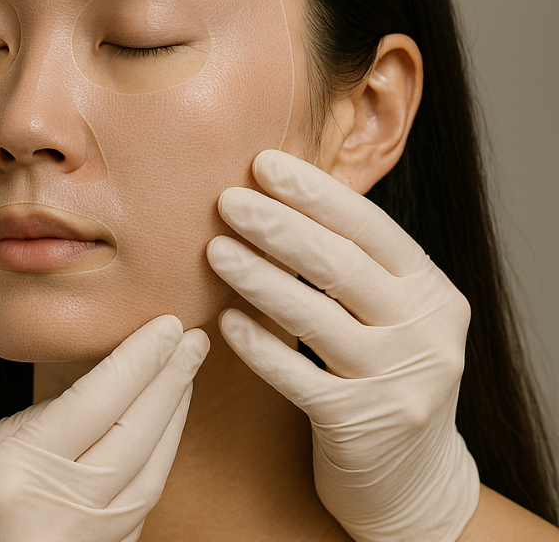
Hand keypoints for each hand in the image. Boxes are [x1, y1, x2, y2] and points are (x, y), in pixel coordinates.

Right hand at [0, 315, 208, 541]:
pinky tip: (154, 439)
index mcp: (14, 476)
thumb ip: (31, 426)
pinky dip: (149, 471)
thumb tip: (91, 396)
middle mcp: (54, 518)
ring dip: (170, 428)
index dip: (139, 360)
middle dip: (170, 384)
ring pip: (147, 482)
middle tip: (192, 341)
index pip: (97, 404)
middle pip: (135, 440)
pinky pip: (133, 517)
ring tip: (179, 382)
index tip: (166, 326)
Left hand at [207, 149, 478, 541]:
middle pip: (342, 267)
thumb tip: (277, 193)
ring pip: (316, 318)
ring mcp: (397, 381)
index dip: (316, 194)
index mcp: (432, 293)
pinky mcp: (361, 424)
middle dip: (279, 227)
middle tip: (227, 200)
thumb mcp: (389, 317)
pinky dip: (258, 345)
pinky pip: (297, 376)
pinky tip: (224, 322)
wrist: (411, 482)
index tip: (264, 163)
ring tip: (214, 250)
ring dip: (259, 279)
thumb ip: (353, 266)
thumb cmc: (381, 378)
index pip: (373, 229)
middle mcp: (425, 334)